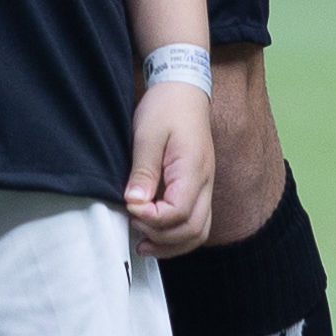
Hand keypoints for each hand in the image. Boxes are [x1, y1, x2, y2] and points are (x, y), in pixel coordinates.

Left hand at [126, 75, 215, 252]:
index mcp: (193, 170)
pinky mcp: (198, 189)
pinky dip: (177, 237)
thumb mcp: (147, 135)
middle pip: (193, 230)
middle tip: (134, 226)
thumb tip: (135, 203)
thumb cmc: (166, 108)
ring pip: (198, 232)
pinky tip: (154, 235)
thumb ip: (143, 172)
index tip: (131, 208)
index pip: (178, 212)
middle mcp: (205, 184)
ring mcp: (204, 188)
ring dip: (172, 245)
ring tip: (143, 245)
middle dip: (162, 237)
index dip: (152, 219)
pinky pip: (195, 223)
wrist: (183, 91)